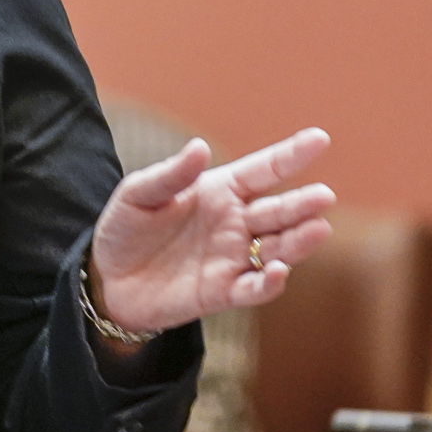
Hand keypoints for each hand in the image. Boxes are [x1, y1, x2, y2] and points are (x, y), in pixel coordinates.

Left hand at [89, 128, 334, 334]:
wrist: (107, 279)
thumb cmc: (125, 228)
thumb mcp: (138, 194)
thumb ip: (170, 175)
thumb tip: (200, 147)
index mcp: (220, 191)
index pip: (263, 170)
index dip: (291, 155)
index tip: (319, 139)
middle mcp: (235, 223)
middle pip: (279, 211)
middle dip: (303, 204)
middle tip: (324, 196)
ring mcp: (233, 257)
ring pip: (277, 249)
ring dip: (298, 242)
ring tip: (317, 230)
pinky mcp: (223, 292)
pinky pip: (253, 288)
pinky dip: (269, 283)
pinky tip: (278, 272)